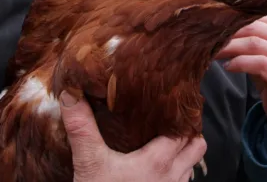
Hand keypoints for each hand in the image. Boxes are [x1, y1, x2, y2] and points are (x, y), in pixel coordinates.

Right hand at [59, 91, 206, 180]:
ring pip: (190, 167)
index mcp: (158, 162)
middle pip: (196, 148)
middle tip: (173, 120)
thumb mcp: (89, 163)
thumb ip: (81, 128)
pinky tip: (157, 168)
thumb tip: (70, 94)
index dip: (182, 117)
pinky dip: (176, 173)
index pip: (184, 132)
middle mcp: (171, 178)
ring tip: (166, 141)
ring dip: (183, 154)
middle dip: (189, 133)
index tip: (175, 103)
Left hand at [215, 14, 266, 160]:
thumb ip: (247, 36)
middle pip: (252, 28)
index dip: (232, 20)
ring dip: (229, 48)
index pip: (255, 16)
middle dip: (227, 33)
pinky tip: (228, 67)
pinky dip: (239, 63)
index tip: (211, 26)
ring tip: (213, 53)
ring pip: (254, 44)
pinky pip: (258, 63)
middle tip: (206, 39)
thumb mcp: (261, 51)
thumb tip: (216, 26)